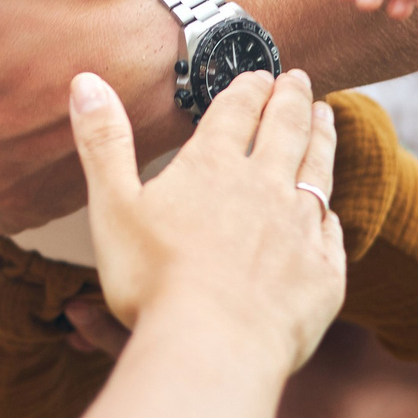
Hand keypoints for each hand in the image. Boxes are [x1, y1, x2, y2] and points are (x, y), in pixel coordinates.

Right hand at [66, 68, 343, 374]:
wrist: (215, 346)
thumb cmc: (153, 281)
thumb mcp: (112, 206)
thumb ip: (103, 142)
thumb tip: (86, 80)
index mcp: (213, 166)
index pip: (236, 111)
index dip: (247, 87)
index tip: (258, 71)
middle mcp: (265, 187)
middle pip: (285, 129)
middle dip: (291, 99)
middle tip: (298, 79)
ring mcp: (300, 228)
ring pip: (318, 170)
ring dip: (322, 138)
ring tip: (328, 116)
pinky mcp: (323, 273)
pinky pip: (332, 232)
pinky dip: (330, 213)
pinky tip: (330, 211)